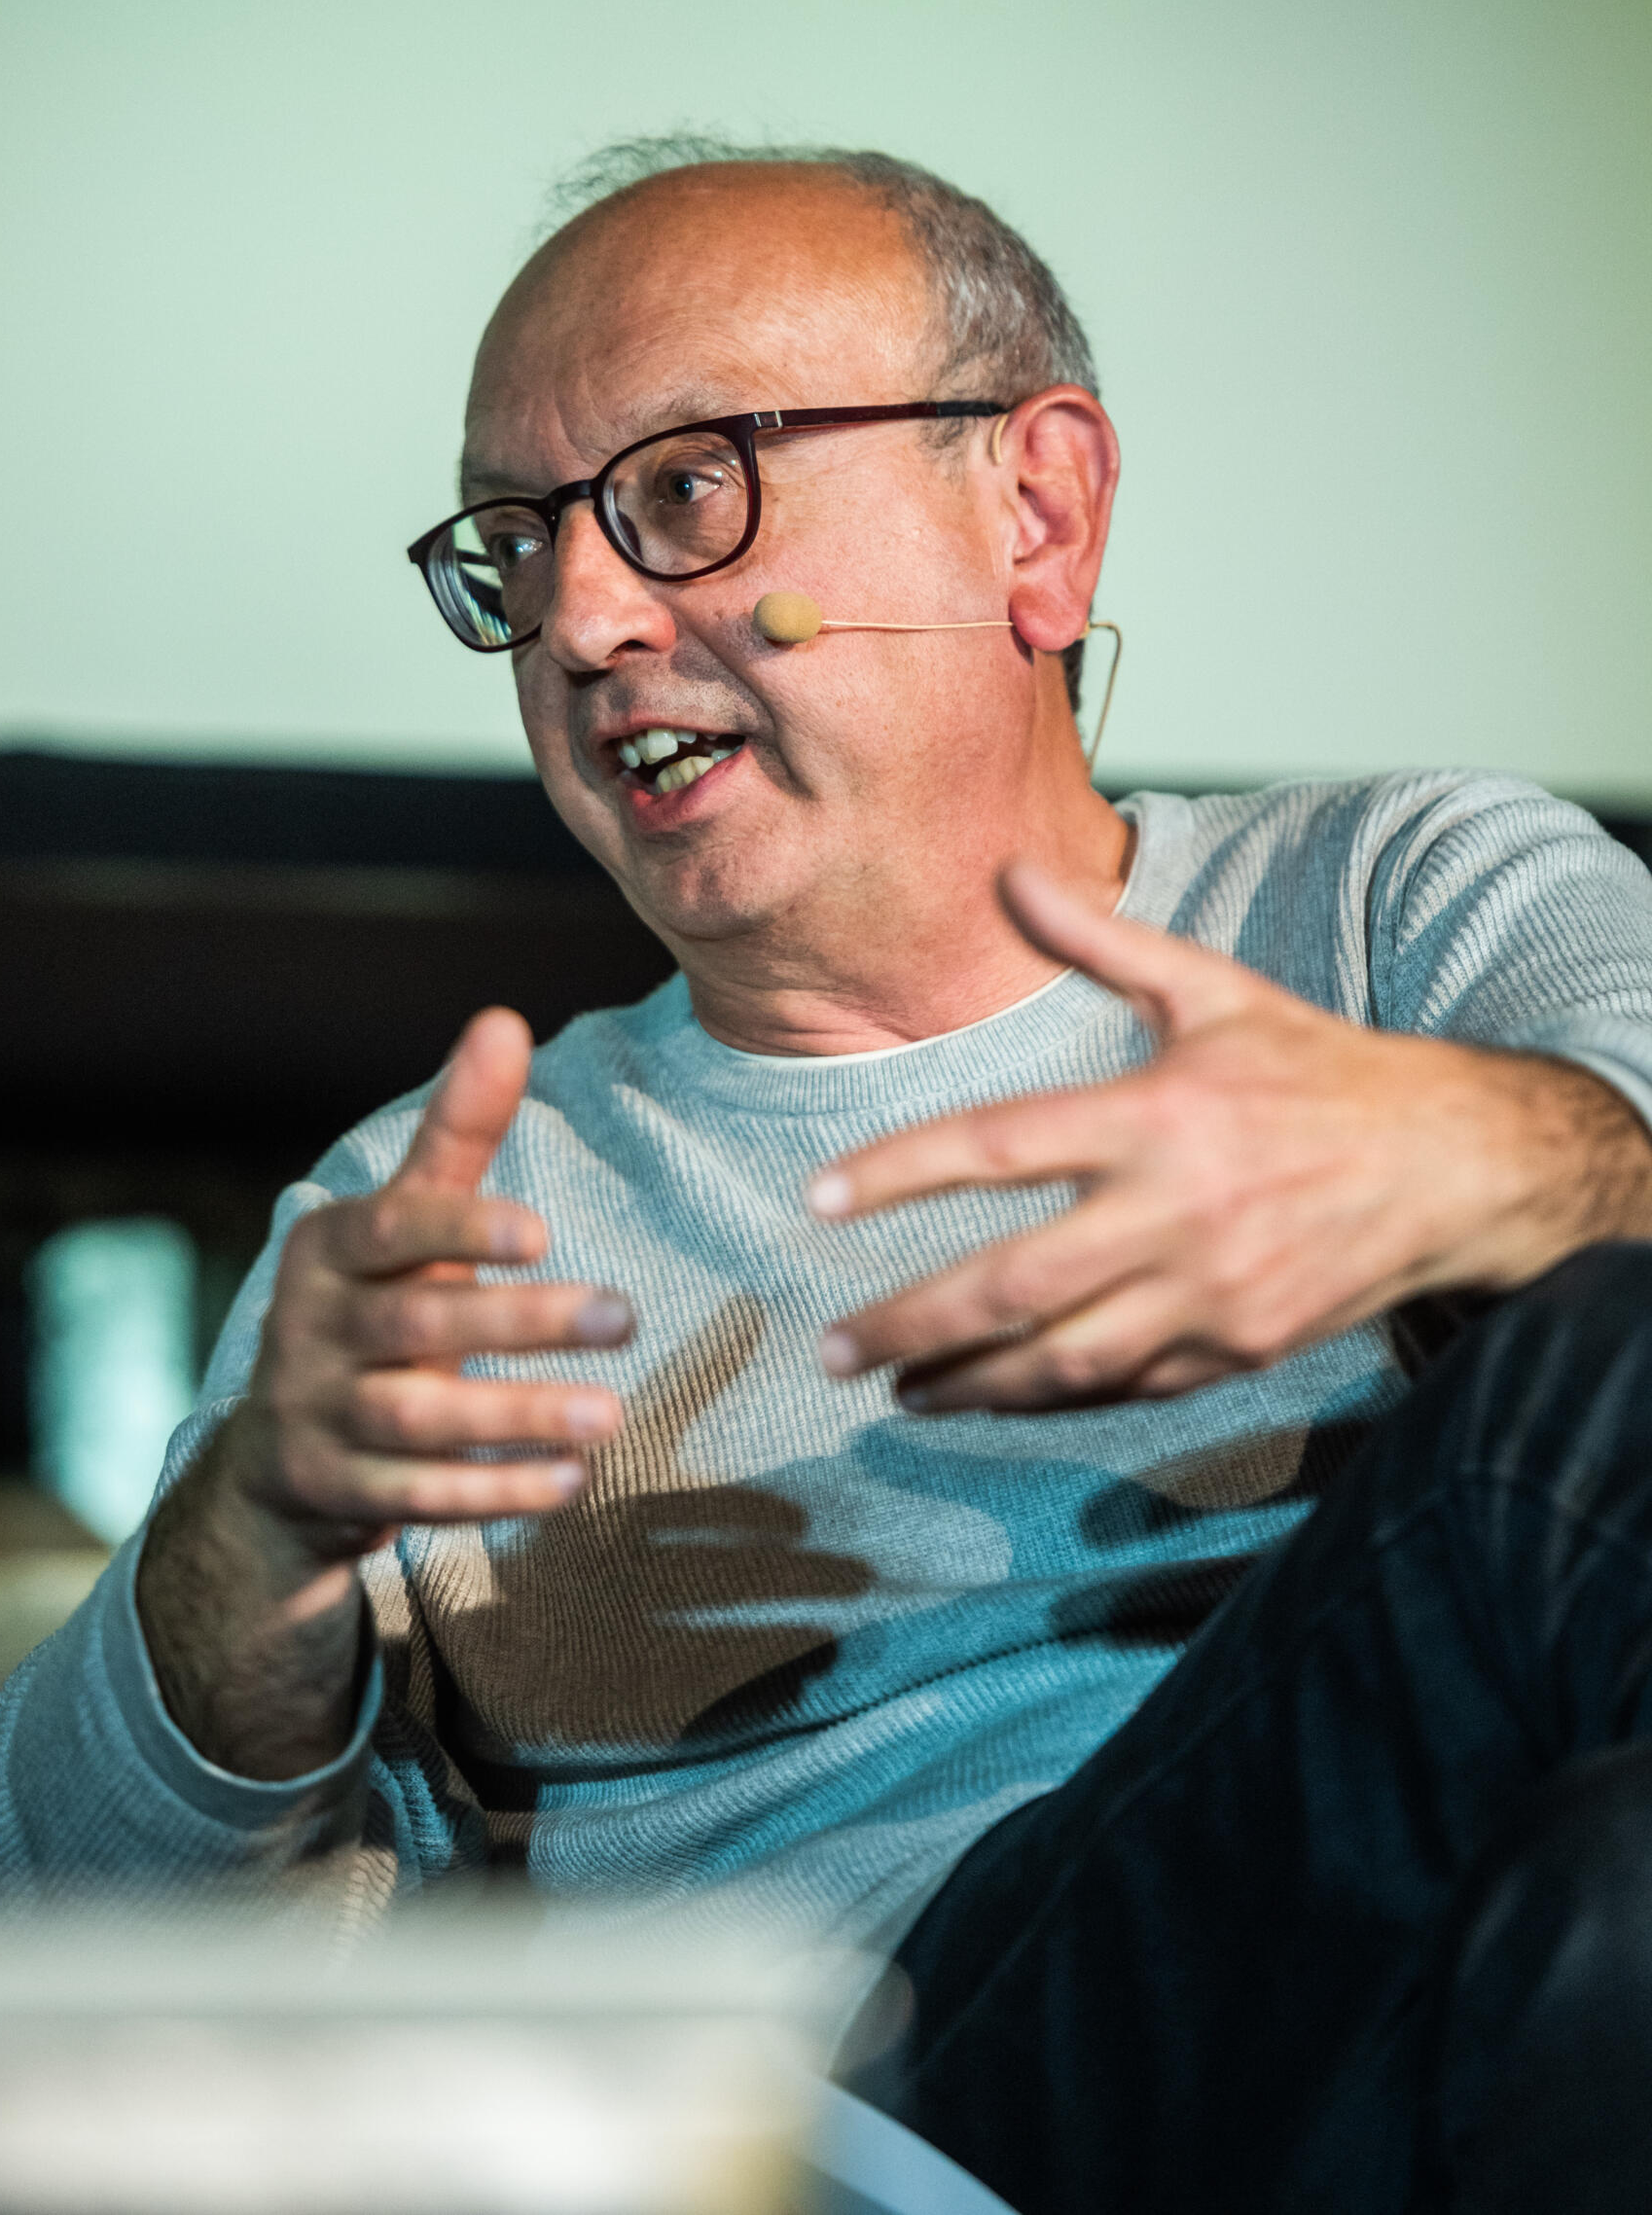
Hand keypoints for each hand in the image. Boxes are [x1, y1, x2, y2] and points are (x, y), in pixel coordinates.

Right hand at [223, 1003, 631, 1549]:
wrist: (282, 1458)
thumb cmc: (372, 1306)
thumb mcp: (404, 1222)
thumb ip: (457, 1133)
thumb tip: (504, 1019)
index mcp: (327, 1250)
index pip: (391, 1231)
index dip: (461, 1228)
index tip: (542, 1231)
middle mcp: (305, 1329)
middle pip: (417, 1323)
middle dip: (521, 1322)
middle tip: (626, 1315)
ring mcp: (312, 1415)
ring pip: (417, 1417)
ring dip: (516, 1417)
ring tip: (611, 1414)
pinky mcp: (331, 1492)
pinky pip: (416, 1497)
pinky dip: (494, 1492)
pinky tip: (571, 1482)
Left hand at [809, 865, 1651, 1412]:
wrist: (1451, 1164)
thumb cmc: (1315, 1069)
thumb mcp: (1210, 989)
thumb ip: (1099, 939)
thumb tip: (1007, 870)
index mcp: (1156, 1115)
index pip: (998, 1146)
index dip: (899, 1173)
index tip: (818, 1200)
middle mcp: (1177, 1213)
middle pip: (1014, 1282)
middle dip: (911, 1322)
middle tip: (832, 1346)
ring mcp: (1210, 1294)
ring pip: (1063, 1359)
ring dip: (970, 1381)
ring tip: (898, 1389)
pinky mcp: (1238, 1349)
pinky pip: (1124, 1386)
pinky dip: (1053, 1397)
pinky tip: (995, 1395)